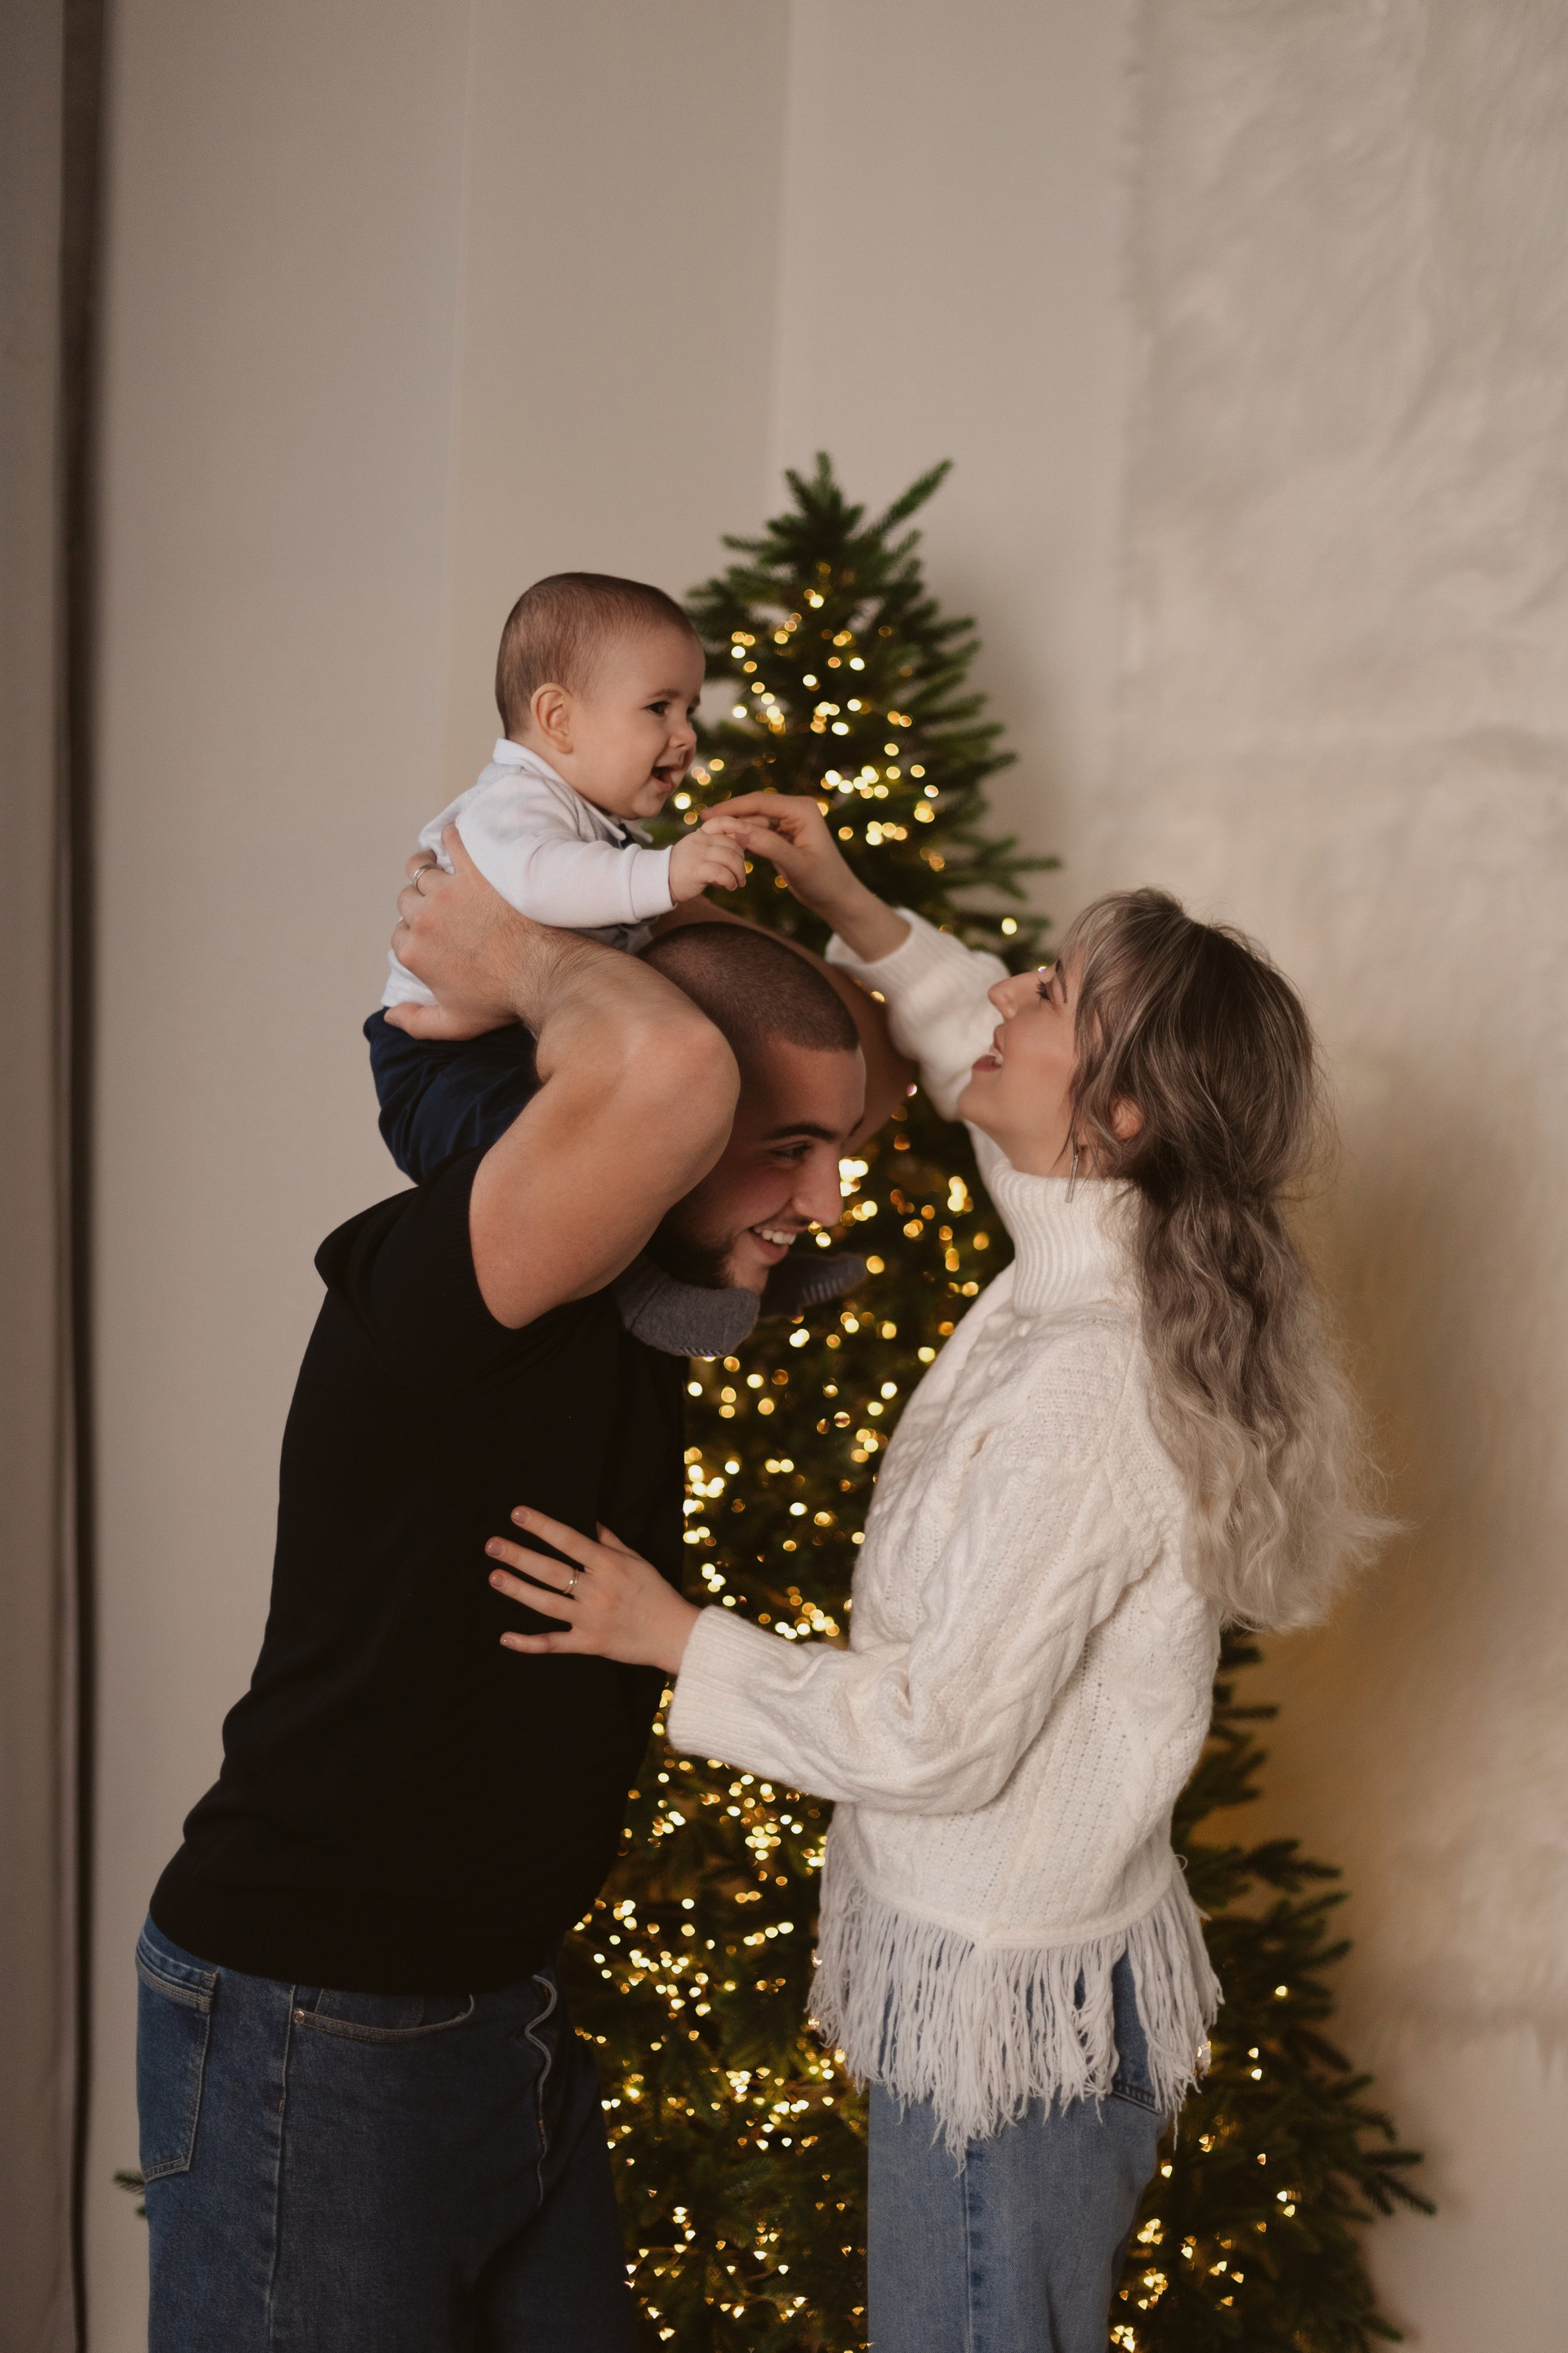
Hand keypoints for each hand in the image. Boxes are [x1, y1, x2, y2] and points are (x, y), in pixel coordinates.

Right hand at [391, 827, 560, 1036]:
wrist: (547, 973)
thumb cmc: (504, 999)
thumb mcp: (457, 1024)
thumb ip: (417, 1022)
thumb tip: (389, 1016)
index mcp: (415, 953)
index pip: (399, 936)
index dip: (412, 934)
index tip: (430, 934)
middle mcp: (424, 919)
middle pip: (406, 901)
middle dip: (418, 903)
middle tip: (439, 904)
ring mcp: (448, 891)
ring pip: (422, 870)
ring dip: (427, 869)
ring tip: (440, 869)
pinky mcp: (475, 871)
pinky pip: (453, 841)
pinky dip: (452, 838)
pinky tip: (457, 840)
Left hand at [485, 1507, 699, 1674]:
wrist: (676, 1634)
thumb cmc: (656, 1592)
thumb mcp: (636, 1559)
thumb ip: (608, 1540)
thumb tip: (587, 1519)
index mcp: (609, 1565)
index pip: (568, 1540)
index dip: (541, 1526)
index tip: (517, 1514)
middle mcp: (597, 1590)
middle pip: (551, 1570)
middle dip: (519, 1556)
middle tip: (492, 1545)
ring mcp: (591, 1619)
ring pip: (546, 1603)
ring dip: (518, 1590)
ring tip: (494, 1576)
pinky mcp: (588, 1644)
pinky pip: (553, 1644)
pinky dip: (528, 1643)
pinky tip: (505, 1638)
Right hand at [666, 826, 746, 902]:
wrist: (662, 882)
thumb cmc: (685, 868)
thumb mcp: (702, 852)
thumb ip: (720, 845)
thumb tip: (744, 840)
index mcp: (701, 834)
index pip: (721, 822)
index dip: (737, 823)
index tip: (749, 830)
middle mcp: (700, 841)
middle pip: (732, 844)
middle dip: (742, 861)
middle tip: (741, 875)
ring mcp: (697, 854)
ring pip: (729, 858)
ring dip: (739, 873)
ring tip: (738, 883)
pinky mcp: (696, 870)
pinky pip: (721, 872)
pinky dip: (730, 881)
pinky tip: (729, 886)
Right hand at [701, 794, 907, 960]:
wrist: (837, 897)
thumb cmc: (823, 881)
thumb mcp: (796, 865)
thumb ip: (769, 846)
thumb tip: (738, 832)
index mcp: (802, 809)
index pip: (760, 802)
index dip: (732, 807)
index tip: (708, 815)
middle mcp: (796, 810)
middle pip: (755, 807)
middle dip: (730, 815)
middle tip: (702, 823)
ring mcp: (791, 821)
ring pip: (755, 819)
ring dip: (735, 826)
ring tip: (709, 833)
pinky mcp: (785, 834)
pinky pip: (759, 831)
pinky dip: (744, 836)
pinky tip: (726, 843)